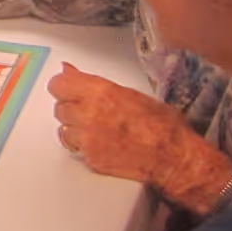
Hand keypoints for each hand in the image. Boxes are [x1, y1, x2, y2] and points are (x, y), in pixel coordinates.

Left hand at [49, 65, 228, 209]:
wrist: (173, 158)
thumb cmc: (161, 125)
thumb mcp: (130, 93)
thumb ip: (94, 84)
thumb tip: (70, 72)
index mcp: (101, 92)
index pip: (58, 84)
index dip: (63, 86)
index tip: (68, 88)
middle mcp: (89, 114)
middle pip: (59, 107)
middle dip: (71, 108)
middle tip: (89, 111)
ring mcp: (88, 138)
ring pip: (64, 129)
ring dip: (75, 128)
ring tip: (97, 129)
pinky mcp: (90, 158)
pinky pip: (75, 148)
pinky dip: (84, 146)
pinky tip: (102, 144)